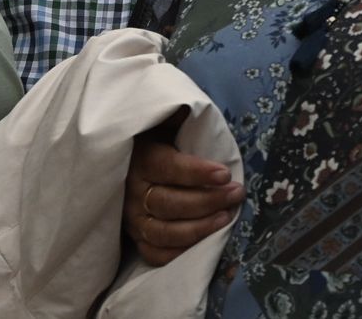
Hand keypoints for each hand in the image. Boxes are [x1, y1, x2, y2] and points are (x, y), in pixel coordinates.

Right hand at [123, 125, 242, 266]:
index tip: (224, 173)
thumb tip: (191, 107)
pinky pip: (156, 254)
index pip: (167, 168)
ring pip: (164, 232)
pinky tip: (205, 242)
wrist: (126, 164)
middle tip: (236, 193)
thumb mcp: (163, 123)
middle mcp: (132, 191)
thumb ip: (177, 117)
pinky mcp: (135, 237)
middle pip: (169, 203)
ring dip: (199, 228)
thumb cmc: (155, 141)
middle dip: (207, 200)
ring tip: (226, 217)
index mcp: (139, 158)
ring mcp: (132, 218)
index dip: (197, 172)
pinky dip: (180, 253)